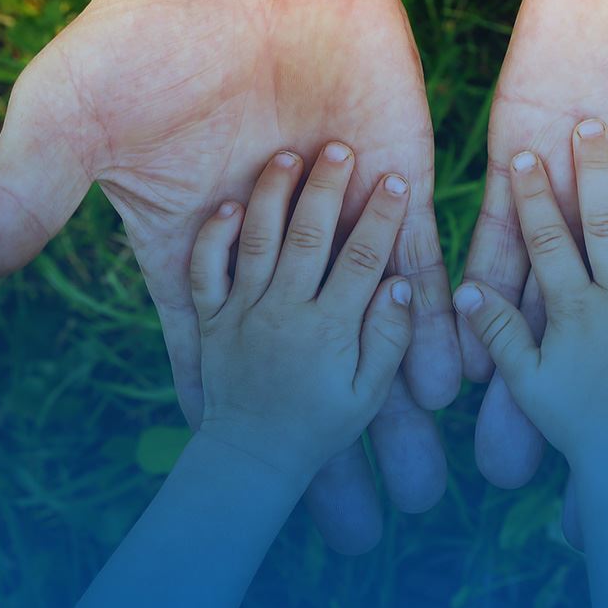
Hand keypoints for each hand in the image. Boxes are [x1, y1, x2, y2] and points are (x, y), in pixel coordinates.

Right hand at [0, 0, 457, 551]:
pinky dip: (432, 321)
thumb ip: (25, 196)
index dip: (228, 425)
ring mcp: (340, 219)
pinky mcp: (394, 184)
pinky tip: (454, 384)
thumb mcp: (74, 119)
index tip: (246, 493)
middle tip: (365, 526)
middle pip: (304, 363)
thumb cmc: (148, 30)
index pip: (216, 356)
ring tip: (425, 479)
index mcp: (202, 248)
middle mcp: (277, 248)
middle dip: (331, 443)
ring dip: (396, 404)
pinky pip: (416, 264)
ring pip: (370, 329)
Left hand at [191, 147, 412, 491]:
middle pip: (309, 236)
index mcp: (329, 329)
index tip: (397, 181)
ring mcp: (242, 311)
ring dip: (273, 195)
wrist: (248, 460)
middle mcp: (284, 311)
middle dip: (329, 188)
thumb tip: (402, 285)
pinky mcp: (208, 318)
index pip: (362, 259)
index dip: (383, 217)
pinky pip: (204, 270)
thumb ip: (388, 339)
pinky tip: (229, 207)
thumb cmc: (320, 428)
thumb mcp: (366, 394)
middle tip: (342, 147)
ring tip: (288, 157)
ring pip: (258, 241)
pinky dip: (214, 237)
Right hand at [457, 123, 607, 465]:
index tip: (526, 156)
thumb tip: (467, 290)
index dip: (534, 198)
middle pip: (603, 224)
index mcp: (576, 308)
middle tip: (590, 123)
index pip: (548, 242)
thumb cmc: (580, 430)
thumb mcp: (528, 382)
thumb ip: (499, 332)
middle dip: (594, 171)